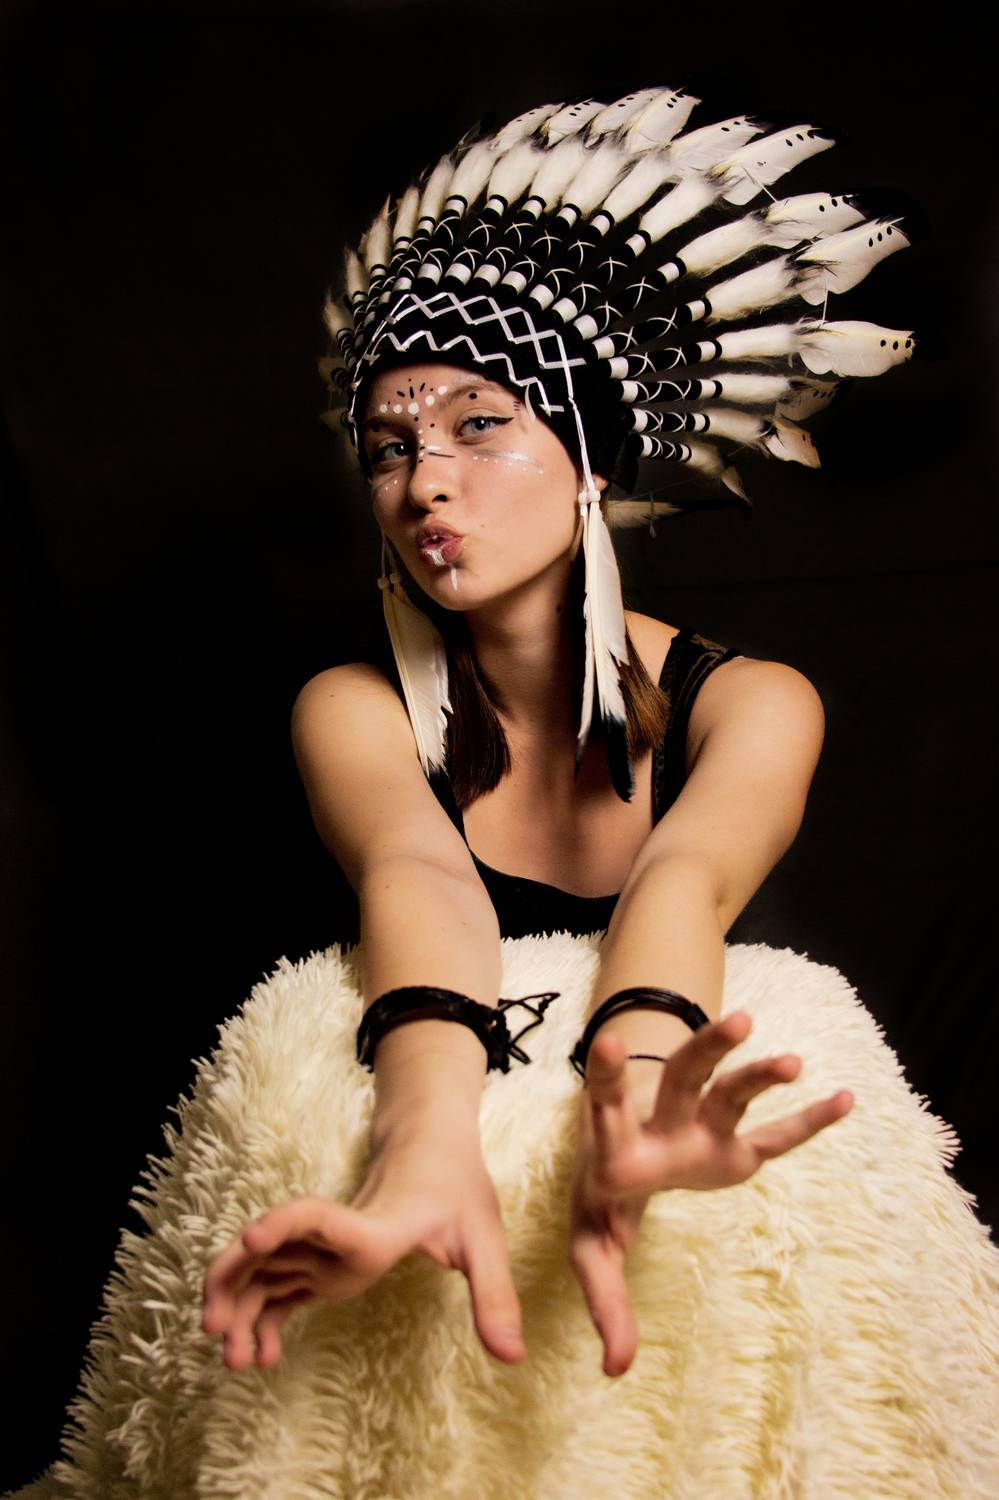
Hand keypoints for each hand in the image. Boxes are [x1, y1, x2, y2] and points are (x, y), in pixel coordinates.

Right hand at [202, 1130, 525, 1371]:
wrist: (432, 1145)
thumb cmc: (457, 1186)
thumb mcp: (484, 1238)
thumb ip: (494, 1296)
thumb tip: (514, 1357)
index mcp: (373, 1225)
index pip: (322, 1217)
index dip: (286, 1224)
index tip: (251, 1236)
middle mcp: (336, 1236)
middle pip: (268, 1249)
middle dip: (235, 1285)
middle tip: (218, 1334)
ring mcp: (323, 1249)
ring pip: (263, 1273)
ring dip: (240, 1309)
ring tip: (233, 1361)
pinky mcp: (323, 1263)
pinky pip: (279, 1290)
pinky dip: (263, 1318)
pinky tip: (262, 1357)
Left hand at [568, 1011, 853, 1376]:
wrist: (622, 1151)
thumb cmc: (602, 1201)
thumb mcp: (592, 1247)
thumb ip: (605, 1299)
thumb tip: (617, 1370)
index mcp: (616, 1146)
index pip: (605, 1110)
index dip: (607, 1080)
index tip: (604, 1043)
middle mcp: (660, 1126)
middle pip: (679, 1080)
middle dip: (706, 1052)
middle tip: (737, 1023)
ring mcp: (699, 1130)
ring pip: (727, 1093)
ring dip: (757, 1074)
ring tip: (790, 1061)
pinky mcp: (733, 1150)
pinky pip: (774, 1136)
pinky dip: (807, 1122)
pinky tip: (844, 1099)